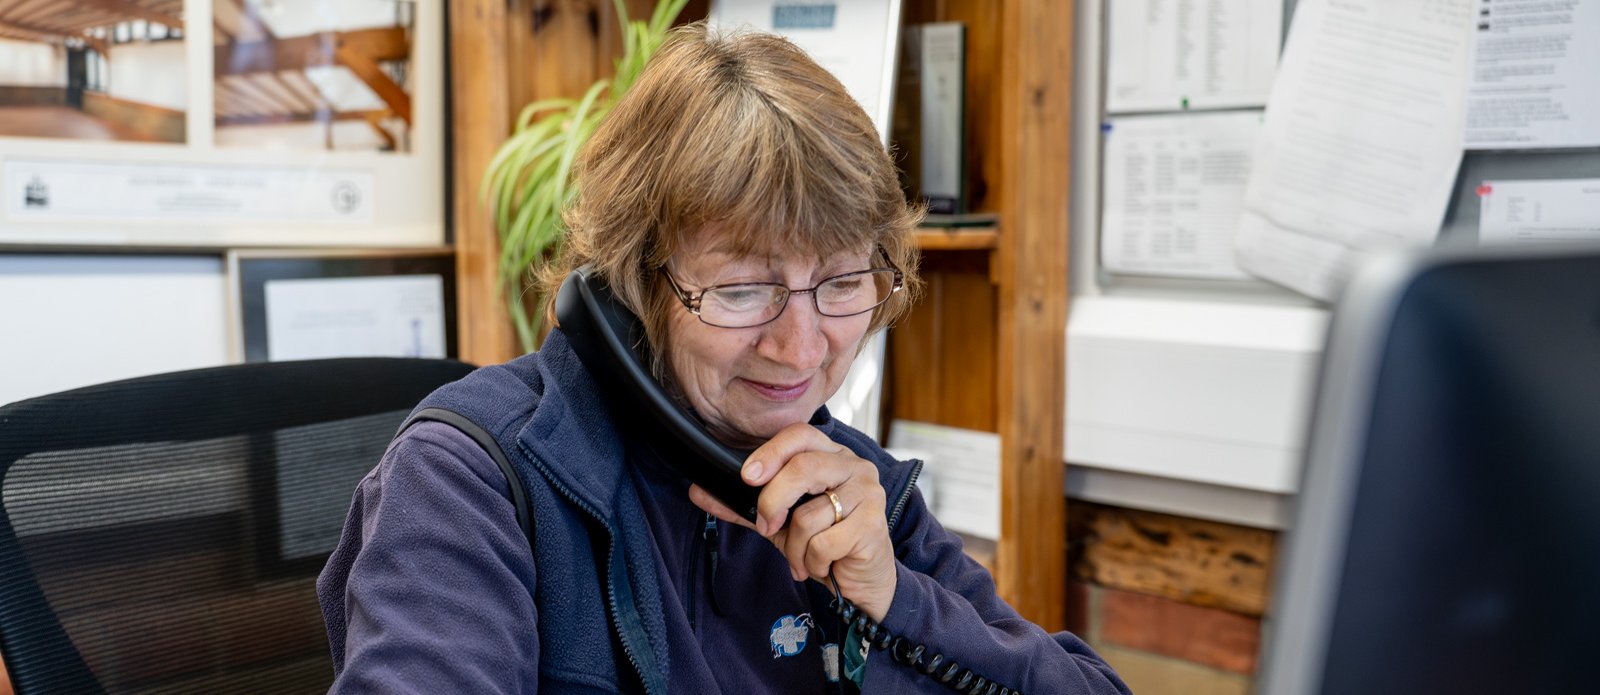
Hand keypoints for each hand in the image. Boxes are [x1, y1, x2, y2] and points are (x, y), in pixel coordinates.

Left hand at [688, 422, 897, 621]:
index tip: (747, 477)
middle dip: (773, 502)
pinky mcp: (874, 525)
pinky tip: (822, 566)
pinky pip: (825, 542)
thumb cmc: (824, 543)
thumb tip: (698, 492)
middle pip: (803, 468)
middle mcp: (854, 466)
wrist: (861, 581)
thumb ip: (744, 506)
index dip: (771, 452)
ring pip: (809, 514)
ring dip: (795, 547)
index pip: (800, 435)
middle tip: (768, 527)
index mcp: (831, 455)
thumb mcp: (780, 523)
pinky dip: (813, 562)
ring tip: (804, 558)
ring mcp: (868, 493)